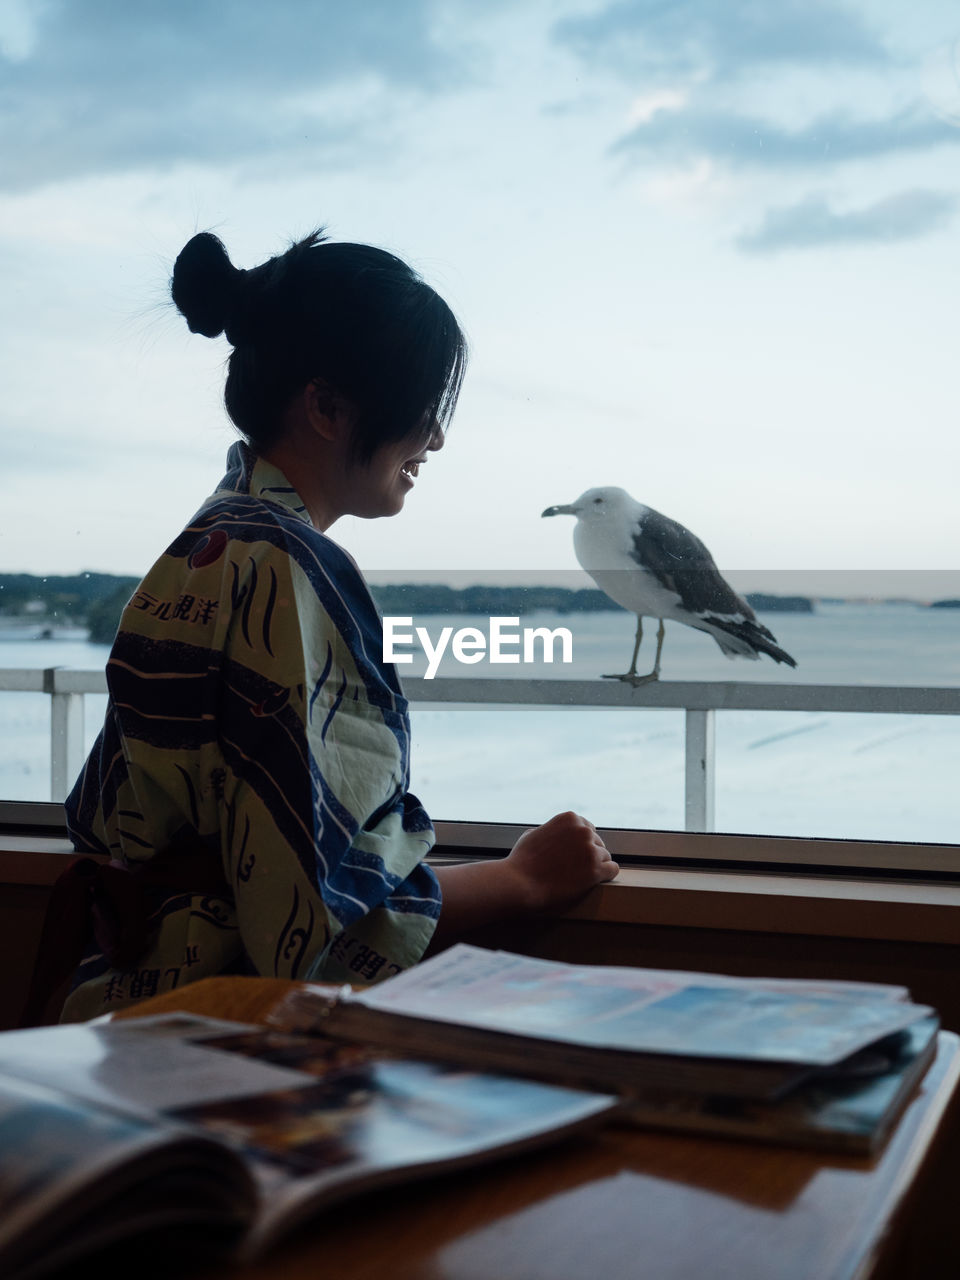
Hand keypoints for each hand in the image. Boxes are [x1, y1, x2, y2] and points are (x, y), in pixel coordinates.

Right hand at [504, 811, 618, 912]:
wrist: (519, 882)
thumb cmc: (522, 861)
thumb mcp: (534, 833)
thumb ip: (552, 831)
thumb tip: (558, 835)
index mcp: (570, 818)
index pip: (588, 830)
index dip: (580, 845)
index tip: (573, 856)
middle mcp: (583, 830)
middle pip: (598, 844)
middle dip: (588, 856)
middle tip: (572, 870)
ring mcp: (591, 849)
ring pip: (605, 858)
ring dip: (595, 867)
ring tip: (576, 878)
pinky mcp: (596, 869)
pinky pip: (613, 870)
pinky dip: (605, 876)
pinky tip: (593, 881)